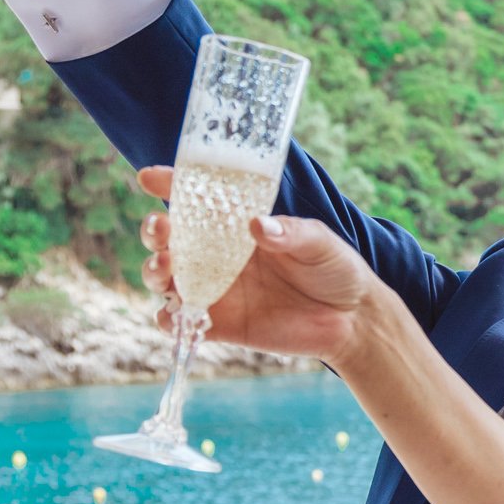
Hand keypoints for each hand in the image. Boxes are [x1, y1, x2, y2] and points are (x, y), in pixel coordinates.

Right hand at [137, 165, 382, 362]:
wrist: (353, 320)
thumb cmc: (336, 268)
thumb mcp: (319, 241)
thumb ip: (290, 233)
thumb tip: (257, 225)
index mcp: (238, 226)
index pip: (196, 201)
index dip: (169, 186)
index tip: (150, 178)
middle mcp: (219, 256)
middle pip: (169, 240)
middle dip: (155, 231)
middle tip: (162, 228)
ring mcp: (217, 290)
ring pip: (167, 279)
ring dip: (155, 271)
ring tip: (165, 267)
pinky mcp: (222, 325)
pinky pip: (183, 322)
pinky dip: (169, 319)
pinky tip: (173, 314)